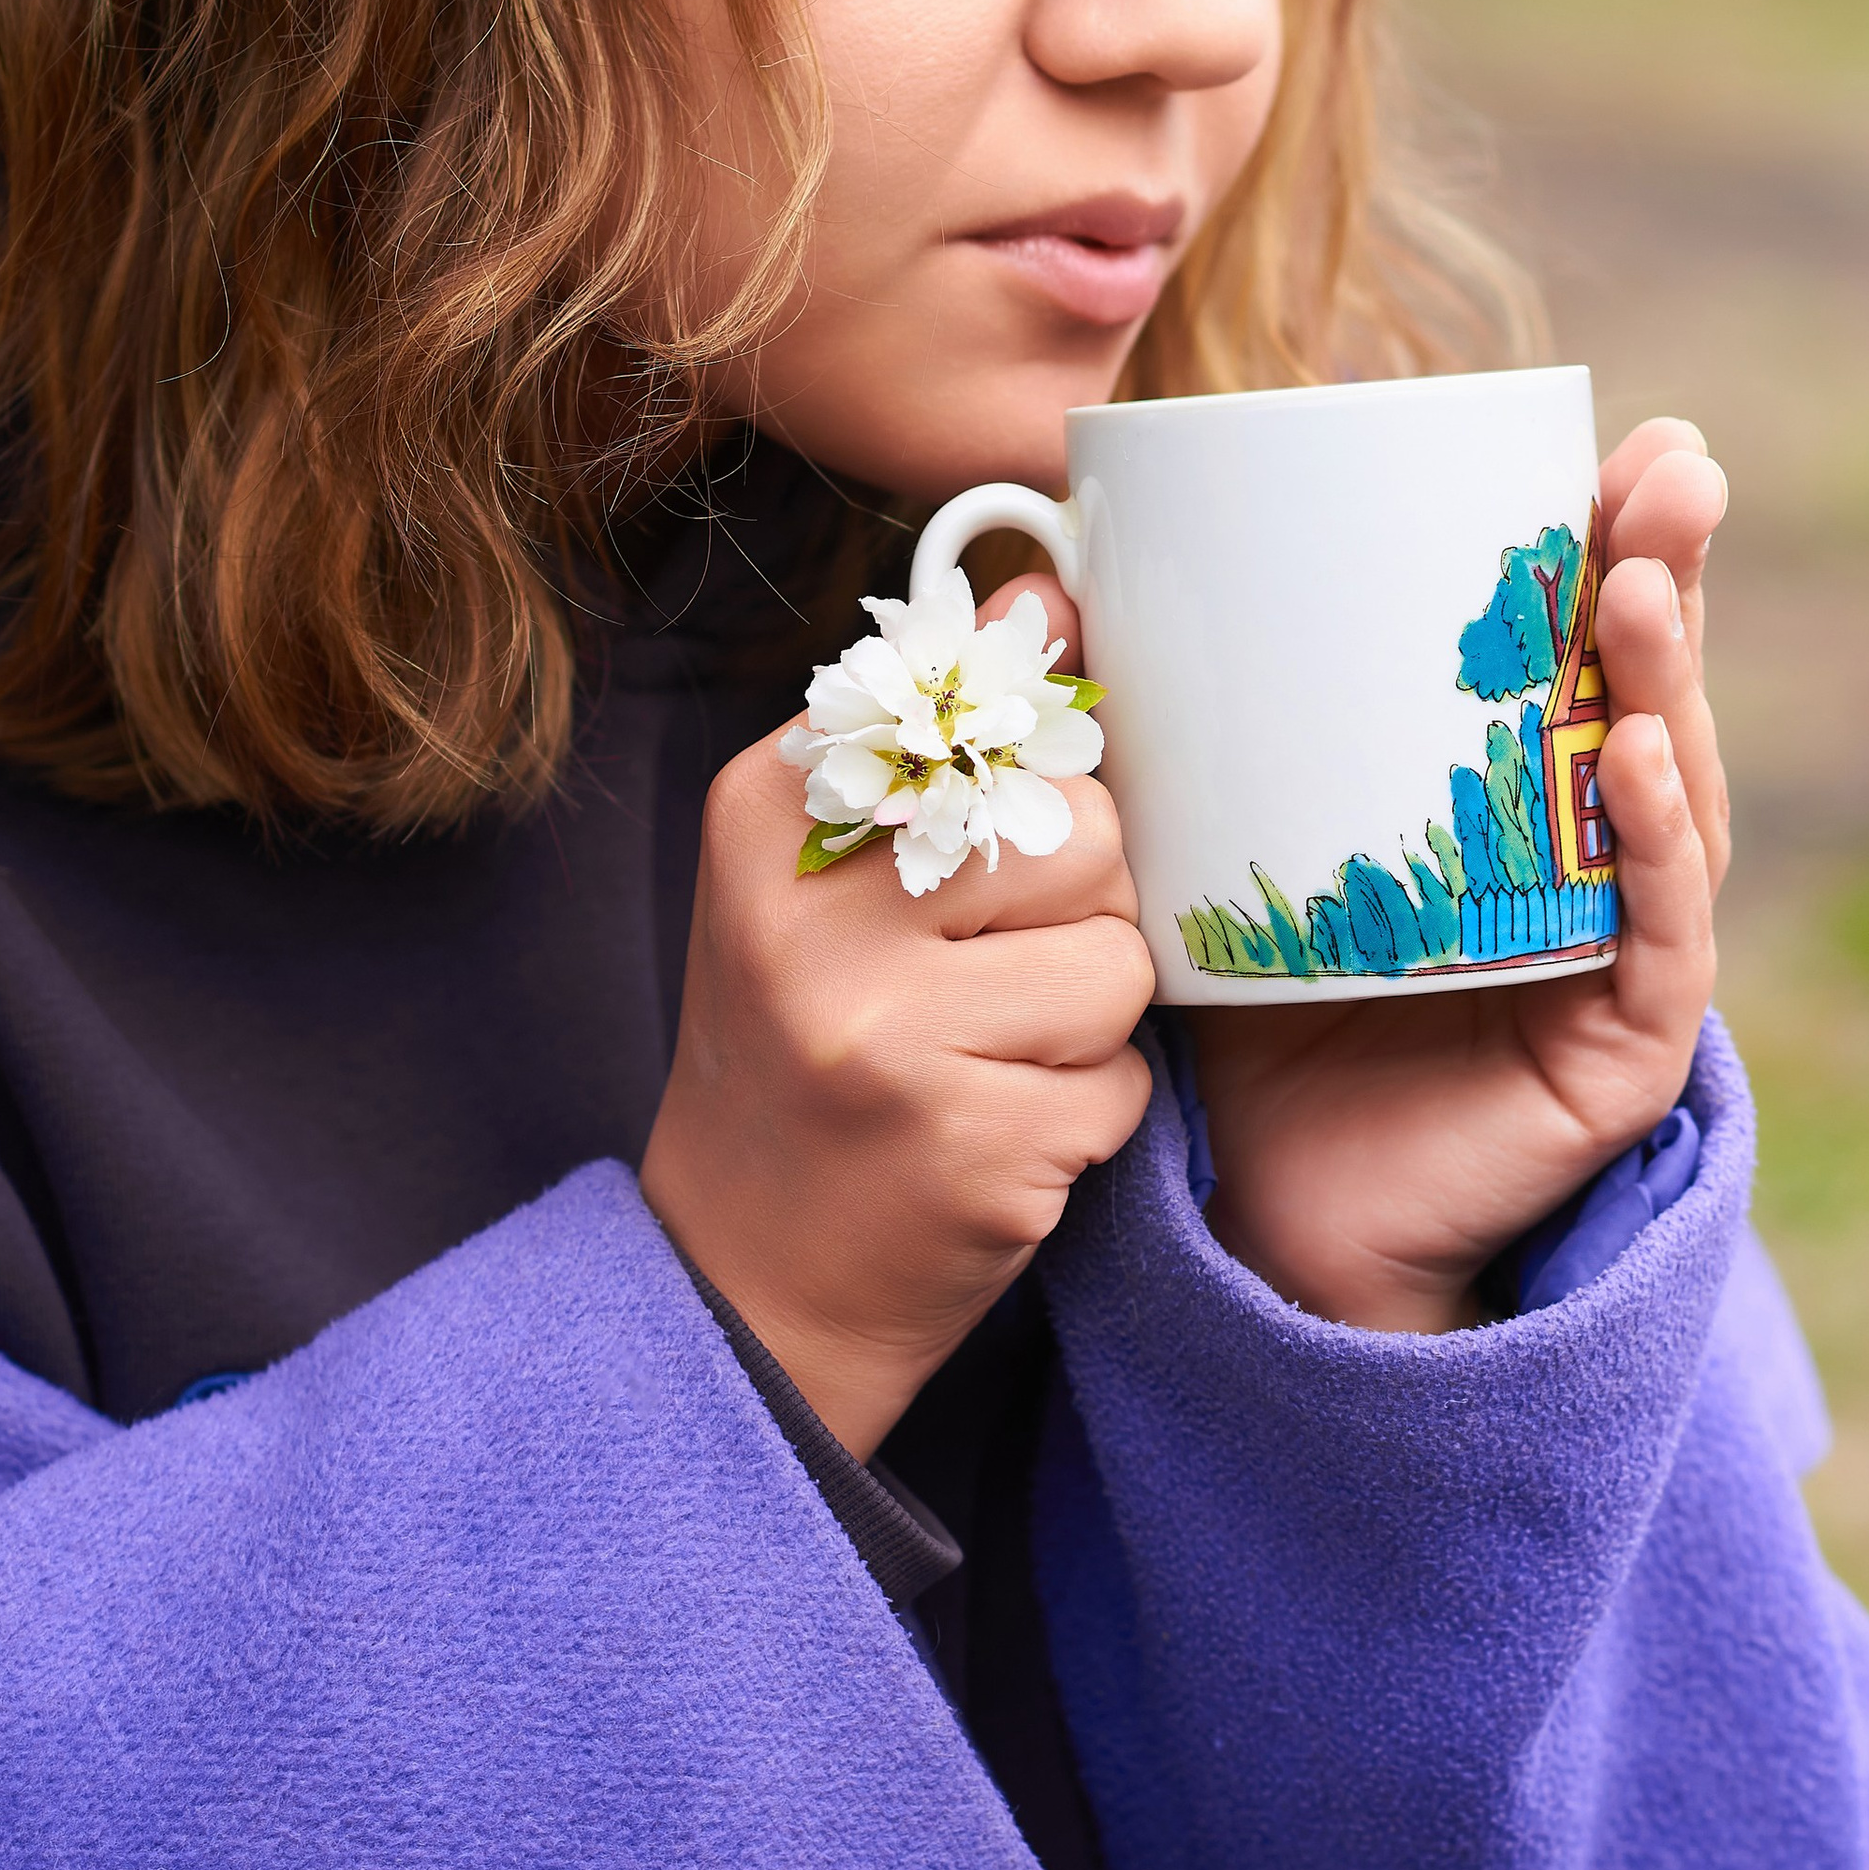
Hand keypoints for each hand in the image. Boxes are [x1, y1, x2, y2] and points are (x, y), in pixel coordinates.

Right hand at [639, 600, 1156, 1455]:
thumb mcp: (826, 877)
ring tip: (987, 1059)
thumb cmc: (809, 1051)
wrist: (746, 1280)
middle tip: (981, 981)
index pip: (996, 728)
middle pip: (1083, 837)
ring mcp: (888, 1038)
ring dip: (1086, 1024)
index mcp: (766, 816)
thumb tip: (1050, 589)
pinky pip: (1122, 1085)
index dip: (1025, 796)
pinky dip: (1085, 1117)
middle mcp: (812, 919)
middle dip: (1072, 914)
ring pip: (1119, 963)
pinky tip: (993, 1136)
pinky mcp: (969, 1146)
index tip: (969, 860)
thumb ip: (939, 739)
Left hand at [1191, 419, 1730, 1330]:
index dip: (1605, 538)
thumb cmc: (1247, 1014)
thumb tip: (1058, 575)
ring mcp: (1615, 946)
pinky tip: (1637, 762)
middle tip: (1670, 469)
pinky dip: (1651, 843)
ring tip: (1637, 587)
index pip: (1573, 644)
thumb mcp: (1206, 842)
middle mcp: (1583, 853)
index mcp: (1508, 790)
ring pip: (1669, 791)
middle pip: (1644, 691)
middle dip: (1663, 571)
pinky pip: (1656, 933)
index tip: (1617, 436)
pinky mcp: (1618, 1046)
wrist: (1263, 1211)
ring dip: (1664, 679)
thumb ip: (1160, 723)